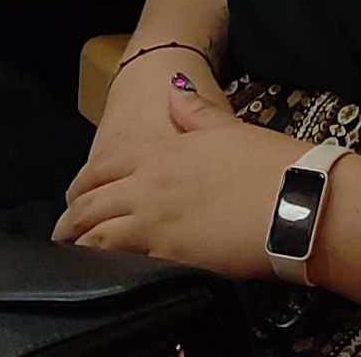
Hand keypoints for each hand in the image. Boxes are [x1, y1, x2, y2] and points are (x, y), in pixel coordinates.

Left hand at [54, 73, 293, 279]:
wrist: (296, 199)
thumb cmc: (270, 163)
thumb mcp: (230, 129)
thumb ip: (195, 112)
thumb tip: (173, 90)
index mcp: (165, 151)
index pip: (107, 164)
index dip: (85, 181)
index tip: (76, 194)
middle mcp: (151, 183)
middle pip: (92, 200)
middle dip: (72, 216)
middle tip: (64, 229)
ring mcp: (156, 218)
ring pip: (97, 231)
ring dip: (80, 241)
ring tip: (72, 253)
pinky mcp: (169, 251)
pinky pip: (120, 259)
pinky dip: (103, 262)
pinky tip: (100, 270)